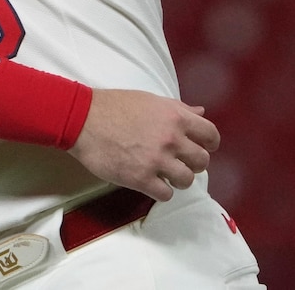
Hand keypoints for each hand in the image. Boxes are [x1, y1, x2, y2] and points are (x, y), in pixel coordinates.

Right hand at [67, 89, 219, 201]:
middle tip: (180, 162)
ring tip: (165, 174)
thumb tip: (200, 111)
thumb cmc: (115, 106)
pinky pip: (165, 194)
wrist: (83, 119)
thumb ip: (178, 108)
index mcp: (175, 117)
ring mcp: (156, 160)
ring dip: (178, 179)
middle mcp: (171, 139)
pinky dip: (161, 191)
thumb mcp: (150, 100)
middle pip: (202, 161)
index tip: (202, 147)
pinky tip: (151, 183)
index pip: (211, 134)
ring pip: (186, 180)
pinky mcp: (141, 178)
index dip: (209, 143)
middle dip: (193, 163)